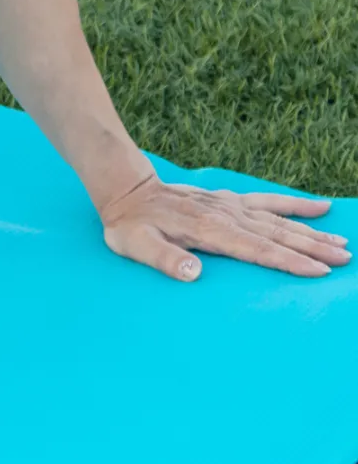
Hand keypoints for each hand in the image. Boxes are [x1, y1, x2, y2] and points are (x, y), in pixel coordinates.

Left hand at [99, 171, 350, 280]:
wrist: (127, 191)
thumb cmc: (130, 225)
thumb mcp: (135, 245)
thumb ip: (163, 259)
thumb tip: (193, 272)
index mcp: (208, 231)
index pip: (256, 249)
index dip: (287, 260)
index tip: (318, 271)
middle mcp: (225, 216)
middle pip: (275, 235)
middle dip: (311, 248)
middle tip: (344, 261)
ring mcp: (230, 206)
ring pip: (278, 220)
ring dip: (311, 232)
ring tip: (342, 245)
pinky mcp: (230, 200)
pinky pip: (268, 201)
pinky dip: (294, 204)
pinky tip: (321, 207)